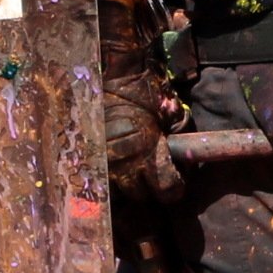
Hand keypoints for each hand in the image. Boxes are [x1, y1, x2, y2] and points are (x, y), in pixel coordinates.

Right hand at [103, 70, 181, 204]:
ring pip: (118, 191)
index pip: (167, 190)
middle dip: (148, 187)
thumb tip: (183, 158)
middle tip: (151, 174)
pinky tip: (113, 166)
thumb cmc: (146, 92)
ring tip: (130, 170)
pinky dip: (107, 176)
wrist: (114, 76)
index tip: (175, 183)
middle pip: (140, 195)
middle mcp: (126, 162)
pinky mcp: (88, 156)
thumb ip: (176, 141)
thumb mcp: (170, 115)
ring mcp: (104, 161)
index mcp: (150, 152)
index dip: (174, 189)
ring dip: (126, 183)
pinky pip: (100, 178)